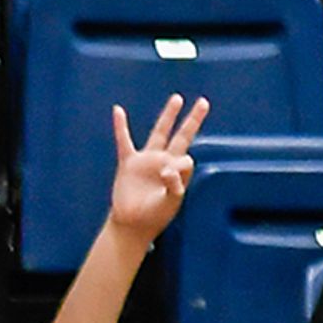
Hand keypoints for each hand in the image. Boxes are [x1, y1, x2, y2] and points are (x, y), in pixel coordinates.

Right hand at [102, 95, 207, 242]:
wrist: (132, 223)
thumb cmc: (155, 215)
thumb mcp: (170, 202)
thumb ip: (174, 186)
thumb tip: (169, 168)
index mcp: (179, 172)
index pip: (186, 159)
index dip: (179, 167)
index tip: (167, 178)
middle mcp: (165, 161)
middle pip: (182, 135)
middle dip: (193, 120)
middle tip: (204, 102)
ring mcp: (147, 160)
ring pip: (159, 132)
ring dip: (168, 116)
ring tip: (177, 99)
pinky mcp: (129, 163)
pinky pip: (124, 141)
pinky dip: (120, 126)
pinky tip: (118, 110)